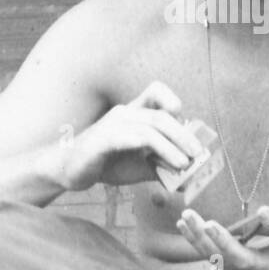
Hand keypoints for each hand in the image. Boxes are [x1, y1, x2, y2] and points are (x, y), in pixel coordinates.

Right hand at [59, 81, 205, 190]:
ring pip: (148, 129)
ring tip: (182, 164)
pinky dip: (141, 145)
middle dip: (183, 135)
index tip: (185, 120)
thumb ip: (163, 166)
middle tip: (196, 154)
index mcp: (135, 113)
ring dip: (169, 147)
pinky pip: (124, 138)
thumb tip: (190, 178)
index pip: (155, 91)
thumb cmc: (109, 163)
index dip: (172, 100)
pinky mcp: (100, 141)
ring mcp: (112, 126)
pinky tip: (152, 157)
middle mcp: (124, 113)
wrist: (72, 170)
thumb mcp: (141, 165)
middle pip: (160, 115)